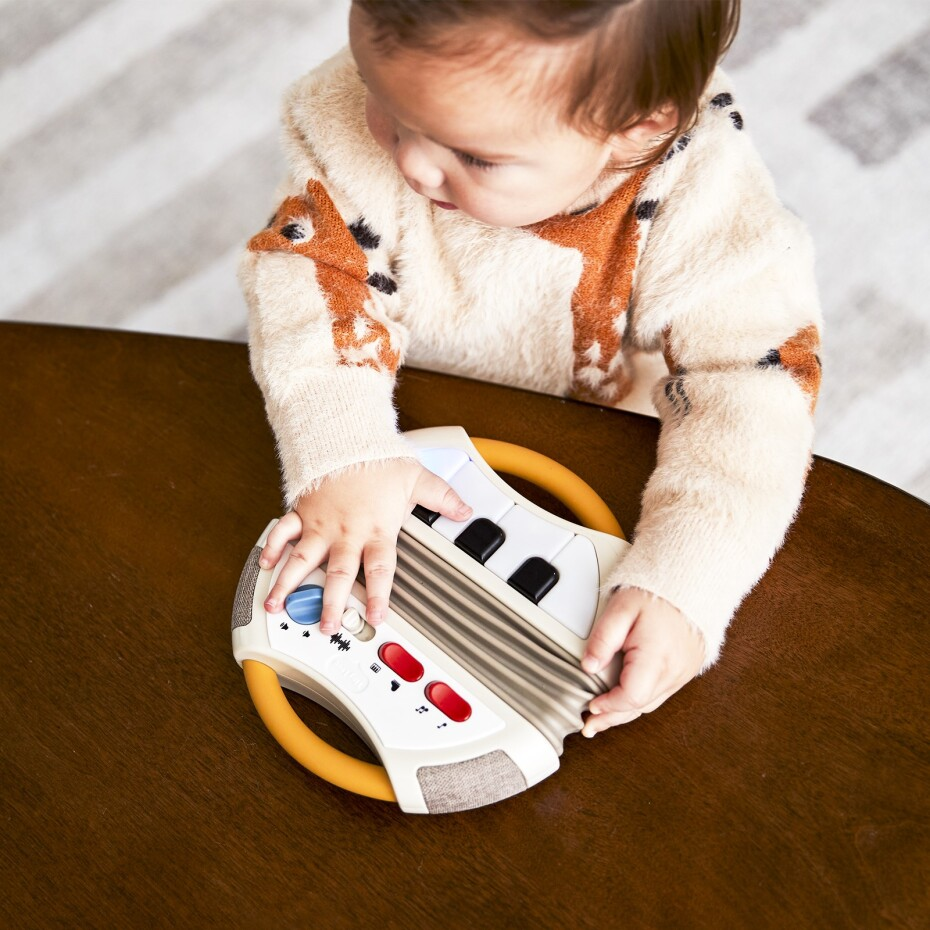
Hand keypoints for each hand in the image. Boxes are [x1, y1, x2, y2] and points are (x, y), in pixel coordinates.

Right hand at [259, 460, 471, 632]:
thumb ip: (441, 498)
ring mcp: (321, 524)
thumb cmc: (378, 458)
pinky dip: (272, 547)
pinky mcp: (303, 511)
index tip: (375, 617)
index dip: (377, 596)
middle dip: (331, 604)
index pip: (379, 570)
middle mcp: (346, 532)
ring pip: (302, 560)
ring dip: (289, 585)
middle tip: (326, 626)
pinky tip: (265, 565)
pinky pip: (284, 532)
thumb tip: (465, 511)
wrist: (343, 434)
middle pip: (338, 575)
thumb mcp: (416, 478)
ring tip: (276, 605)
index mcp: (376, 529)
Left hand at [580, 587, 704, 735]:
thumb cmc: (657, 593)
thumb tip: (588, 666)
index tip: (591, 705)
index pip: (631, 696)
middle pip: (640, 706)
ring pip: (651, 703)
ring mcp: (683, 672)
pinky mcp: (686, 670)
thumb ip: (602, 639)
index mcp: (658, 657)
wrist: (691, 582)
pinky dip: (642, 700)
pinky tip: (627, 700)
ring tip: (603, 717)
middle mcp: (675, 670)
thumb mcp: (621, 609)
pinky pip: (662, 693)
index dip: (608, 705)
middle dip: (613, 717)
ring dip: (626, 712)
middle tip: (590, 725)